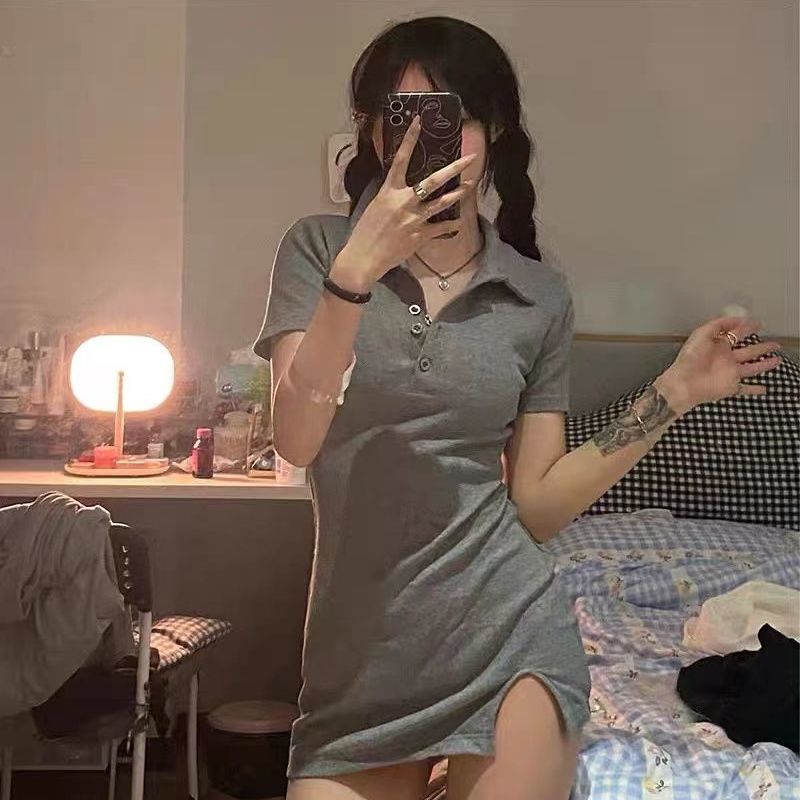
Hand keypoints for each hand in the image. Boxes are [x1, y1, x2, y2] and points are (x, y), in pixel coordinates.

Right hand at [330, 116, 476, 291]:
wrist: (364, 257)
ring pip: (442, 202)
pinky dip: (450, 225)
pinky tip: (458, 223)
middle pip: (433, 181)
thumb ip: (389, 195)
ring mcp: (415, 219)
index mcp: (389, 191)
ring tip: (470, 185)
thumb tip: (399, 188)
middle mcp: (404, 202)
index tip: (419, 122)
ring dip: (459, 193)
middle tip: (469, 159)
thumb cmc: (365, 233)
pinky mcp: (420, 236)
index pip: (400, 159)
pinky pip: (440, 228)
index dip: (410, 139)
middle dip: (454, 168)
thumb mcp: (374, 207)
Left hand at [655, 316, 782, 413]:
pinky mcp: (731, 387)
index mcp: (718, 345)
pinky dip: (754, 390)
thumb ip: (719, 325)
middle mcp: (726, 358)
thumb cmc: (690, 358)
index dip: (746, 327)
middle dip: (761, 347)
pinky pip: (745, 389)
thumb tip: (737, 319)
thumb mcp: (701, 334)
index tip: (756, 323)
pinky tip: (764, 389)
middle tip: (774, 343)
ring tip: (777, 360)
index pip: (735, 334)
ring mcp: (730, 373)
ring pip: (752, 368)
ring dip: (764, 364)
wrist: (684, 383)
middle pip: (748, 351)